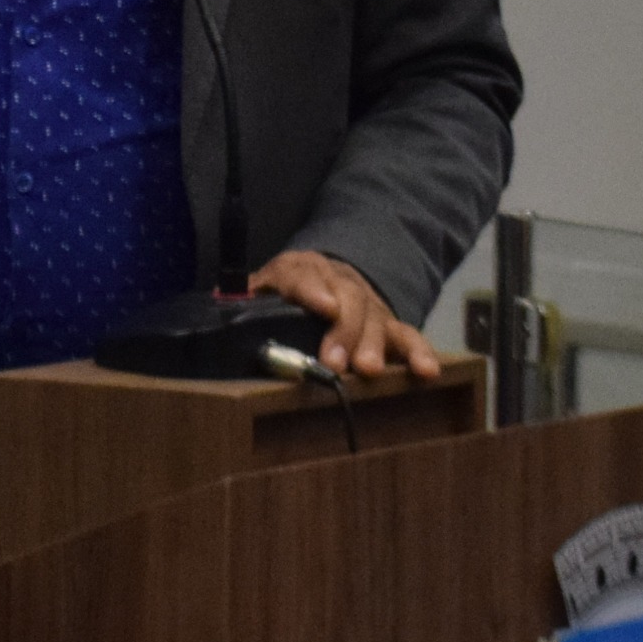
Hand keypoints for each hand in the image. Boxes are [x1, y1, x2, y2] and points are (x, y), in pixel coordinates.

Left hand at [248, 249, 437, 379]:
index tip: (322, 307)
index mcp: (299, 269)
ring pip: (375, 317)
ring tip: (369, 371)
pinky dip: (419, 353)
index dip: (312, 289)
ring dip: (373, 344)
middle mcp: (339, 281)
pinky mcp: (388, 324)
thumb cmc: (282, 295)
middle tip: (337, 362)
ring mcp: (367, 303)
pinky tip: (427, 372)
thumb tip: (216, 311)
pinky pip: (407, 335)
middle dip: (343, 331)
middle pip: (346, 298)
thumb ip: (242, 303)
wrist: (322, 278)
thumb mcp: (258, 293)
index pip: (302, 273)